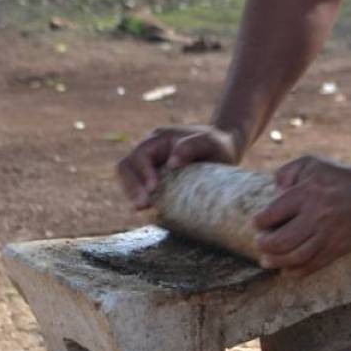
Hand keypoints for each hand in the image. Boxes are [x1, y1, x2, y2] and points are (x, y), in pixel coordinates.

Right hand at [116, 125, 240, 209]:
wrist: (224, 150)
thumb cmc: (217, 145)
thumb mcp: (209, 142)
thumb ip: (191, 147)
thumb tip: (171, 163)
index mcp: (159, 139)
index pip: (141, 155)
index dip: (143, 172)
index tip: (153, 188)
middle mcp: (150, 152)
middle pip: (126, 166)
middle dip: (131, 186)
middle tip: (142, 206)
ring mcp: (150, 166)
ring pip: (128, 178)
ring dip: (132, 194)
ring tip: (142, 210)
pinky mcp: (155, 180)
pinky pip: (140, 189)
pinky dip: (141, 198)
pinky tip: (150, 211)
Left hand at [253, 156, 350, 275]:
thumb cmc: (337, 176)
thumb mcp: (310, 163)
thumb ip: (286, 173)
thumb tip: (274, 193)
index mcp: (307, 193)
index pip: (273, 214)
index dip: (259, 222)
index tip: (258, 223)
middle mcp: (317, 215)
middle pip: (281, 240)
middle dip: (264, 245)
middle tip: (260, 243)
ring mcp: (329, 234)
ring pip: (296, 256)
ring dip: (276, 261)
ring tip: (267, 260)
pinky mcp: (339, 248)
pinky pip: (313, 265)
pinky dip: (296, 271)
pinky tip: (286, 269)